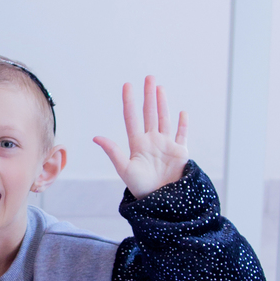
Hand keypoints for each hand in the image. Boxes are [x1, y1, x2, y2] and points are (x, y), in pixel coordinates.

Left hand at [93, 77, 189, 199]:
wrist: (161, 203)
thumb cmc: (140, 188)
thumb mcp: (125, 169)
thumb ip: (113, 151)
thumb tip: (96, 137)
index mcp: (138, 144)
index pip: (132, 118)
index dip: (130, 101)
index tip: (127, 86)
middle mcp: (152, 141)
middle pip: (150, 113)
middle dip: (149, 96)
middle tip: (148, 77)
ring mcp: (166, 146)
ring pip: (164, 119)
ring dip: (162, 103)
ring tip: (160, 88)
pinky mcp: (180, 153)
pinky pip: (182, 135)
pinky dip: (183, 124)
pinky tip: (182, 112)